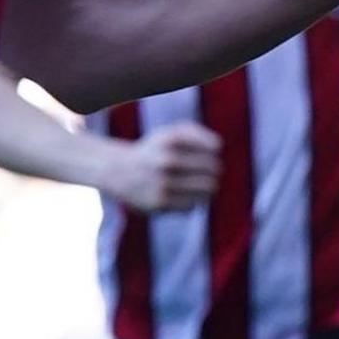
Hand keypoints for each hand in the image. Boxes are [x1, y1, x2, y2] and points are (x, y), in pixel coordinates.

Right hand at [100, 121, 222, 212]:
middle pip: (214, 170)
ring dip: (207, 188)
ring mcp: (163, 183)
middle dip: (213, 171)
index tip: (205, 154)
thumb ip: (199, 134)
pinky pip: (192, 205)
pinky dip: (191, 202)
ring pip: (208, 190)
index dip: (213, 152)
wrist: (120, 171)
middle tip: (205, 172)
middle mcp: (168, 160)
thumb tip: (218, 147)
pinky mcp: (160, 204)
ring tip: (198, 185)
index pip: (215, 148)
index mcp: (173, 139)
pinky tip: (180, 196)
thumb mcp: (174, 132)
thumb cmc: (157, 150)